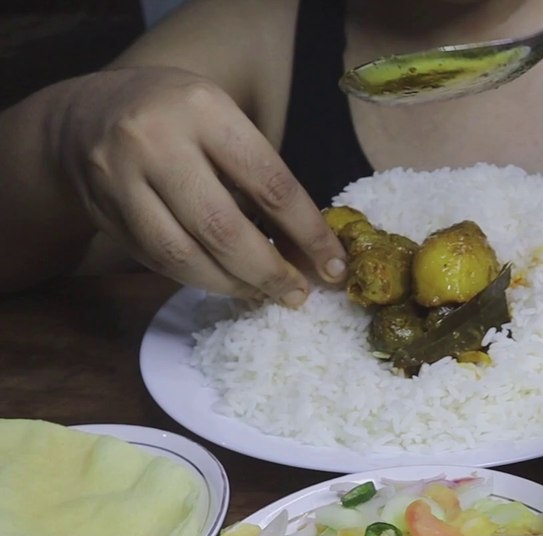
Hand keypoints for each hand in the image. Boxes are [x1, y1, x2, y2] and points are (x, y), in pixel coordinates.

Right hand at [53, 66, 344, 305]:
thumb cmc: (177, 119)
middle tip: (297, 293)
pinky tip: (226, 282)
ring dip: (233, 285)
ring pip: (185, 254)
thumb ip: (262, 177)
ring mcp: (122, 178)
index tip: (333, 265)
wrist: (84, 116)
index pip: (270, 183)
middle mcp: (157, 141)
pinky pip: (159, 260)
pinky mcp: (104, 211)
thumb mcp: (223, 121)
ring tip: (264, 294)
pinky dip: (198, 279)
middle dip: (269, 272)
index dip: (308, 233)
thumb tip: (311, 247)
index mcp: (205, 110)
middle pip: (224, 229)